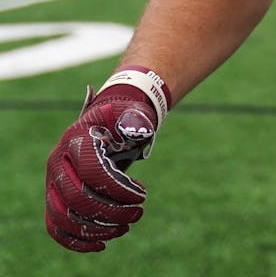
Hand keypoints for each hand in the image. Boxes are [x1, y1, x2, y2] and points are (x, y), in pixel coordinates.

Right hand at [45, 77, 165, 251]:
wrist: (103, 126)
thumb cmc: (120, 121)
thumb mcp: (131, 113)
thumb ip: (136, 119)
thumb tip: (140, 131)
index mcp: (75, 140)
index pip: (92, 172)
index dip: (119, 189)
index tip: (142, 195)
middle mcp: (57, 163)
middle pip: (76, 198)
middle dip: (111, 212)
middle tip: (138, 214)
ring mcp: (51, 183)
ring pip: (63, 216)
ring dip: (96, 229)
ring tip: (125, 227)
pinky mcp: (53, 198)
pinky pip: (55, 226)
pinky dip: (75, 241)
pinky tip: (101, 244)